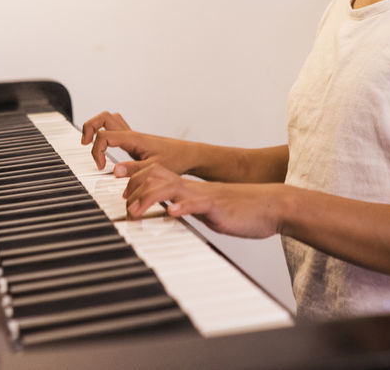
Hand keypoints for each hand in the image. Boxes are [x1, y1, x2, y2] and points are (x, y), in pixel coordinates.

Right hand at [79, 110, 199, 174]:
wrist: (188, 155)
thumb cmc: (175, 160)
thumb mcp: (154, 168)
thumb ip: (134, 170)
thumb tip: (114, 170)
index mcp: (133, 139)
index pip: (104, 136)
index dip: (96, 151)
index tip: (101, 167)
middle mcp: (131, 133)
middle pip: (103, 117)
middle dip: (89, 127)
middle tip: (85, 143)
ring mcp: (133, 135)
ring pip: (109, 119)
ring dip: (96, 127)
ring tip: (90, 142)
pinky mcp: (135, 139)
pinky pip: (116, 127)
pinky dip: (105, 131)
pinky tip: (105, 145)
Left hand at [119, 162, 283, 238]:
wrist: (271, 206)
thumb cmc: (241, 210)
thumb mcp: (206, 209)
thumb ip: (187, 208)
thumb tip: (169, 213)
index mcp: (188, 188)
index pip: (155, 175)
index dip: (135, 180)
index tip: (118, 189)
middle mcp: (192, 188)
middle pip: (156, 176)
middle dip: (134, 187)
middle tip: (121, 204)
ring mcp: (205, 195)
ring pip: (170, 187)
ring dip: (149, 199)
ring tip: (136, 212)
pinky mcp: (218, 207)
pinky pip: (197, 203)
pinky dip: (182, 207)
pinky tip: (171, 213)